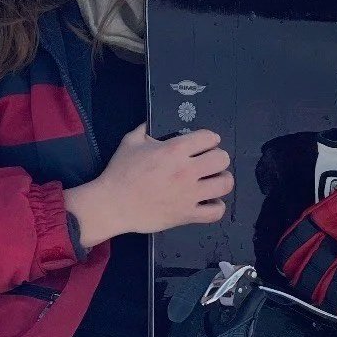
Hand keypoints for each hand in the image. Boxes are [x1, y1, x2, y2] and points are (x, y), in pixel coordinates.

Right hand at [65, 123, 233, 246]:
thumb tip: (153, 121)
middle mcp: (186, 171)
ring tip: (214, 180)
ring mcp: (188, 194)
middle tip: (210, 161)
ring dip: (221, 180)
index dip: (210, 139)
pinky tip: (209, 202)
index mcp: (174, 150)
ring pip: (224, 184)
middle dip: (218, 158)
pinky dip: (216, 206)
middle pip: (222, 159)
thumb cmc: (119, 174)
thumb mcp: (130, 142)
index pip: (209, 137)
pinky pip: (215, 212)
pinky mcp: (186, 215)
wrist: (112, 204)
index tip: (206, 143)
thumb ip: (145, 129)